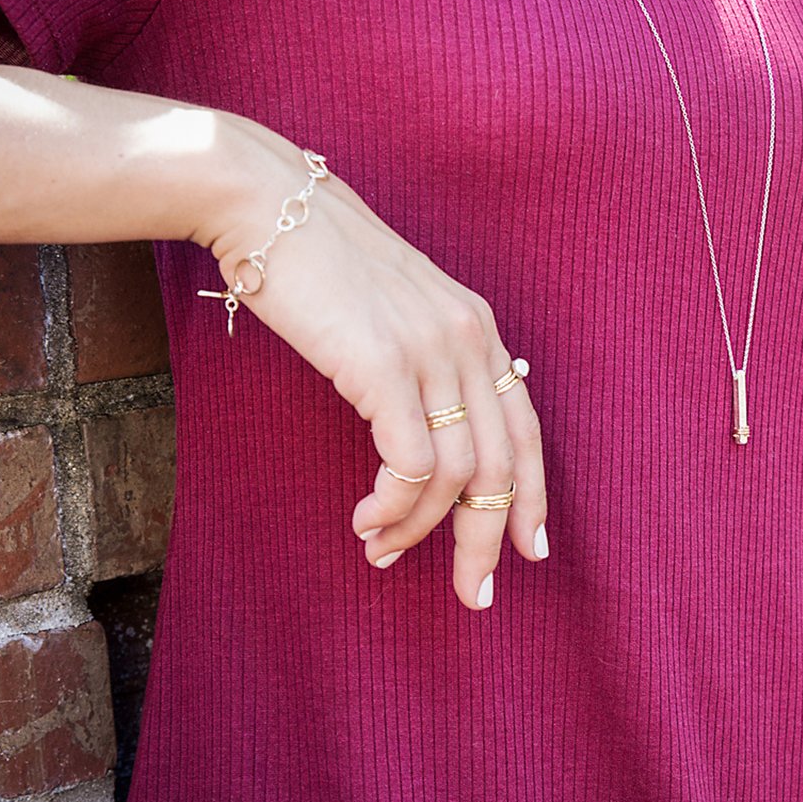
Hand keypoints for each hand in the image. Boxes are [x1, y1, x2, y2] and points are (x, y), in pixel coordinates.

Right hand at [206, 112, 548, 610]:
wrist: (270, 207)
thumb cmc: (320, 264)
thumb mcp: (392, 311)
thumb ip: (422, 361)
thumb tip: (425, 433)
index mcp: (476, 327)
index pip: (525, 427)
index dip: (532, 495)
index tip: (528, 549)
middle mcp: (467, 338)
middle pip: (501, 463)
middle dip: (490, 539)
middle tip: (473, 594)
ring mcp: (430, 350)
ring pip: (455, 474)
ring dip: (419, 531)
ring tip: (381, 552)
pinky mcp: (384, 365)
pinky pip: (409, 464)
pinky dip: (393, 507)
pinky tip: (365, 522)